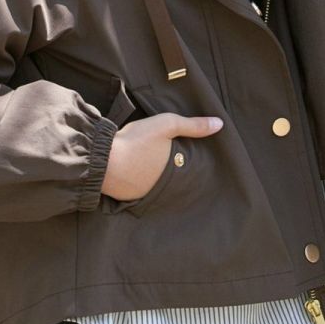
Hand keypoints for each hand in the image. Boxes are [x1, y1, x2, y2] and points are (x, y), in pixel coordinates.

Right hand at [101, 112, 222, 201]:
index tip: (194, 161)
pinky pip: (141, 191)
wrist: (104, 161)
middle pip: (174, 180)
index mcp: (176, 171)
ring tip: (154, 168)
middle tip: (171, 164)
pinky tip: (137, 175)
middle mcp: (165, 188)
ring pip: (157, 187)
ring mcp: (146, 195)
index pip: (190, 171)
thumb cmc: (137, 141)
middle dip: (174, 173)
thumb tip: (220, 124)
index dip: (190, 165)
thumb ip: (193, 125)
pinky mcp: (129, 199)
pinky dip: (141, 184)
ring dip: (157, 180)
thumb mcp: (167, 125)